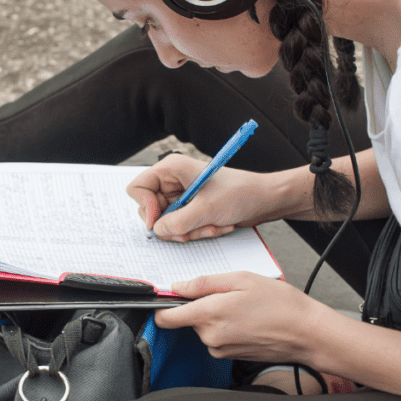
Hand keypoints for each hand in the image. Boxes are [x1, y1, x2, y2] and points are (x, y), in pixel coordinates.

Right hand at [126, 155, 277, 240]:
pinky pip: (180, 227)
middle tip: (190, 229)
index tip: (160, 221)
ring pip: (167, 223)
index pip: (137, 188)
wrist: (263, 200)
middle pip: (150, 210)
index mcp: (172, 169)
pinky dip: (196, 231)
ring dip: (189, 231)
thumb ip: (178, 222)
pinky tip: (214, 226)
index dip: (145, 207)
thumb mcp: (207, 209)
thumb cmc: (241, 193)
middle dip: (172, 225)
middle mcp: (172, 181)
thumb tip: (157, 231)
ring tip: (211, 225)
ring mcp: (180, 197)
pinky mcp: (189, 209)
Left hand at [154, 271, 323, 362]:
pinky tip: (247, 320)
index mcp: (210, 315)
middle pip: (188, 319)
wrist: (306, 333)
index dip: (162, 306)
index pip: (166, 318)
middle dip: (201, 305)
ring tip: (243, 307)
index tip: (168, 297)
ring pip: (203, 328)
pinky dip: (226, 327)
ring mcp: (220, 349)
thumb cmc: (280, 304)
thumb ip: (204, 283)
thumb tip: (178, 286)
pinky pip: (217, 337)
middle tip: (228, 294)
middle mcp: (211, 337)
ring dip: (216, 316)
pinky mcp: (229, 356)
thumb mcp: (242, 279)